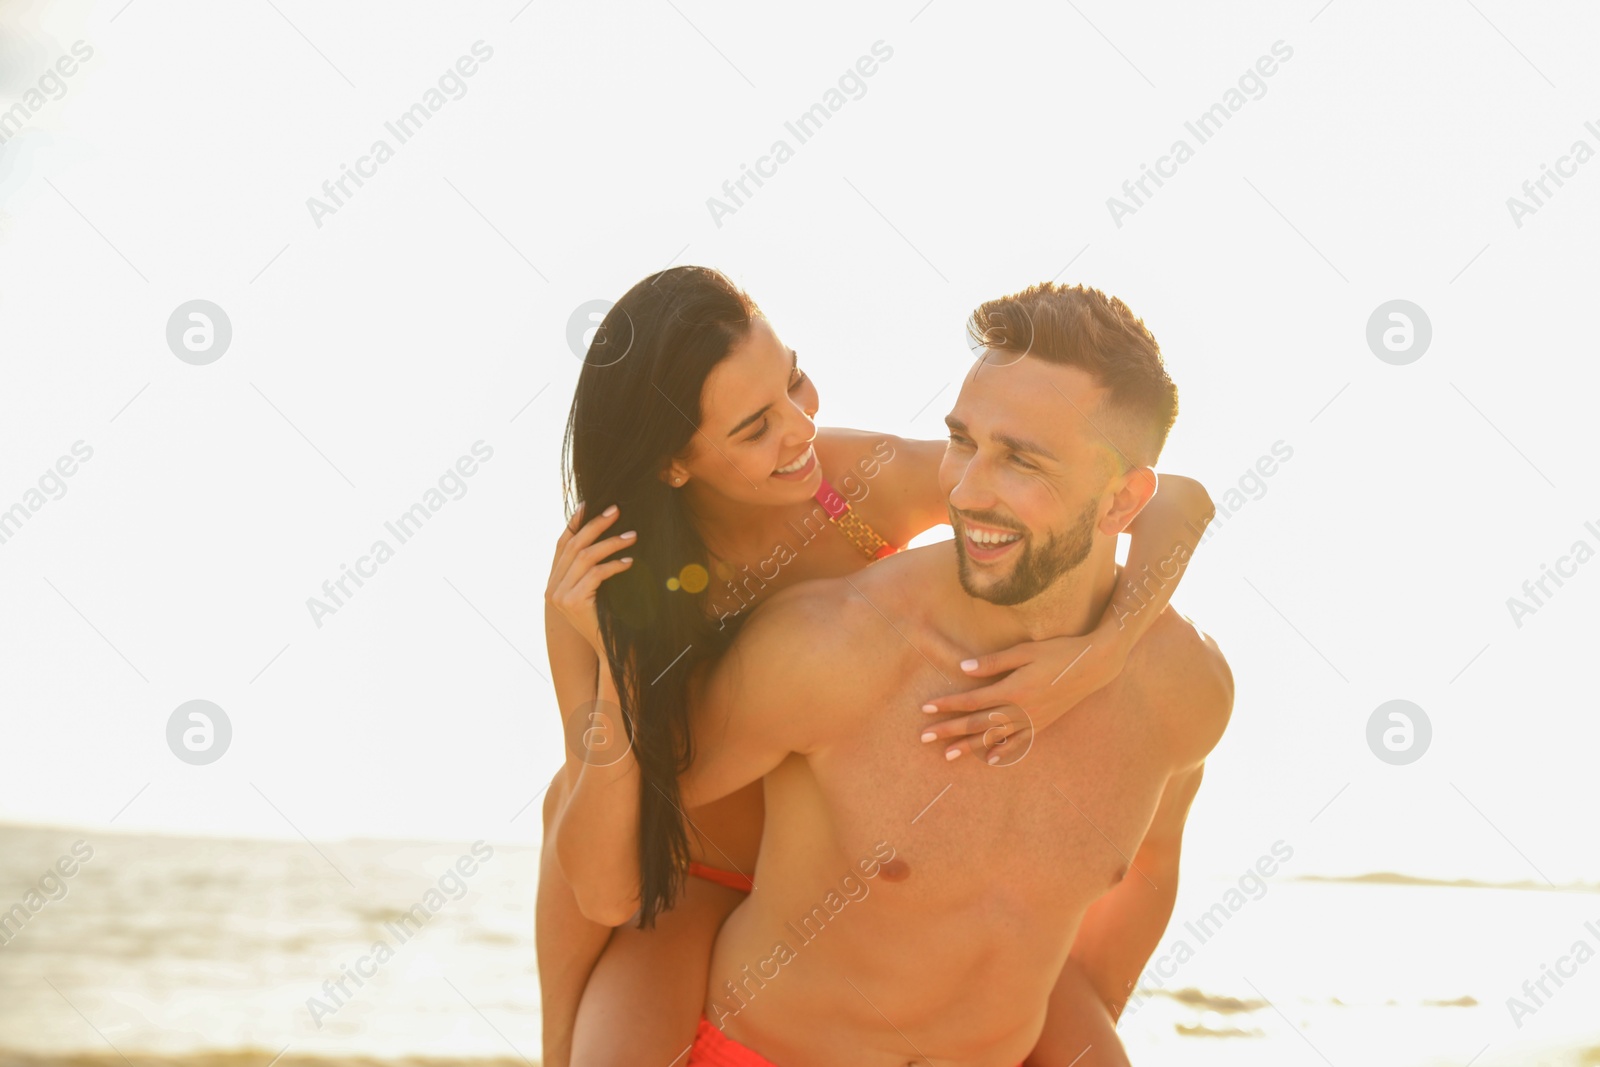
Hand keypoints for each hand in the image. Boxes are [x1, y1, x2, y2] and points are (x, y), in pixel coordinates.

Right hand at [545, 501, 635, 655]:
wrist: (610, 651)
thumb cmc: (609, 618)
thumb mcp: (597, 590)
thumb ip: (591, 568)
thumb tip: (603, 534)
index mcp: (554, 582)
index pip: (562, 544)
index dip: (574, 523)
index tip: (589, 504)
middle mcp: (552, 588)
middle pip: (573, 546)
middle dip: (596, 525)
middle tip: (617, 511)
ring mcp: (559, 597)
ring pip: (585, 557)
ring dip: (610, 543)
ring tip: (632, 536)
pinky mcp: (572, 603)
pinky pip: (595, 574)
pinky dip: (614, 565)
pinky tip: (629, 562)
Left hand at [918, 633, 1126, 762]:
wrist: (1094, 666)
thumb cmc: (1058, 652)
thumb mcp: (1024, 651)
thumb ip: (993, 663)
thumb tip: (963, 668)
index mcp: (1012, 690)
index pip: (971, 701)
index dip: (948, 706)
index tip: (926, 710)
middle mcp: (1020, 710)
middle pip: (976, 724)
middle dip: (948, 730)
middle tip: (924, 738)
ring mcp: (1032, 720)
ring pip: (994, 737)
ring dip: (969, 746)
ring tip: (946, 755)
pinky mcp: (1043, 724)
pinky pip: (1019, 742)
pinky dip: (1004, 752)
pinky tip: (991, 760)